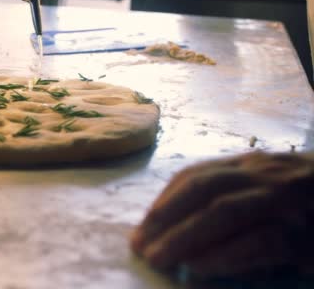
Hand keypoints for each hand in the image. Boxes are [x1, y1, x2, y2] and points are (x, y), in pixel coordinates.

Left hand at [131, 151, 313, 277]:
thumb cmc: (308, 196)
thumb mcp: (270, 185)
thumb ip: (233, 195)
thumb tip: (185, 230)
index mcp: (252, 166)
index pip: (197, 175)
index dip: (165, 200)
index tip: (143, 225)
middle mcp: (265, 177)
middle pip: (203, 191)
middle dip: (165, 218)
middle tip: (139, 245)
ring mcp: (285, 202)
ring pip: (224, 213)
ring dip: (183, 237)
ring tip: (156, 259)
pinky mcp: (302, 233)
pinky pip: (257, 243)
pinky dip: (223, 257)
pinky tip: (198, 270)